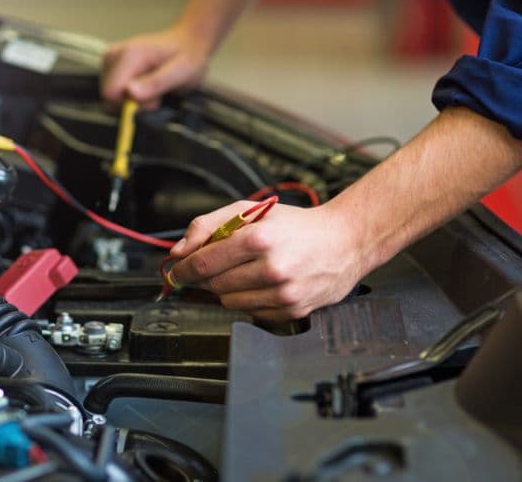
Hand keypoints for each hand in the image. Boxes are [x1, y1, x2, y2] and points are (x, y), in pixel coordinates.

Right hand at [101, 26, 210, 109]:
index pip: (111, 93)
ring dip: (132, 100)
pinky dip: (129, 95)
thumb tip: (130, 93)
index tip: (152, 100)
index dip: (130, 105)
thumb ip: (155, 83)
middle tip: (156, 95)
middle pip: (110, 96)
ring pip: (111, 96)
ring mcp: (111, 59)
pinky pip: (114, 91)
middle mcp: (115, 54)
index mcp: (129, 55)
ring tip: (153, 89)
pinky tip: (145, 86)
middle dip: (132, 103)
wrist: (187, 42)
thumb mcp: (181, 72)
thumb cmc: (187, 56)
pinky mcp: (111, 65)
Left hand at [168, 200, 366, 320]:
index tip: (176, 271)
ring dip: (225, 289)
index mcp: (258, 239)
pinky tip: (260, 283)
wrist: (345, 242)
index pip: (203, 263)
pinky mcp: (293, 310)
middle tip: (208, 268)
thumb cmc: (296, 225)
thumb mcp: (249, 210)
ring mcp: (284, 293)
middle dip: (204, 278)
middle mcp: (272, 269)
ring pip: (229, 302)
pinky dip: (247, 299)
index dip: (183, 270)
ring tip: (241, 271)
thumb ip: (207, 225)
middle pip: (214, 285)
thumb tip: (178, 251)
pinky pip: (251, 312)